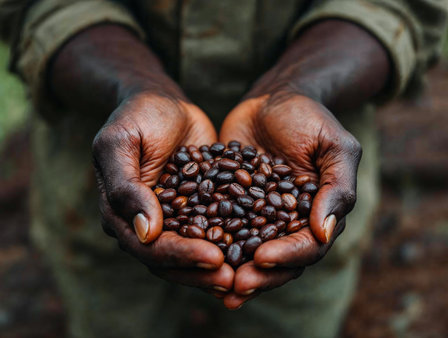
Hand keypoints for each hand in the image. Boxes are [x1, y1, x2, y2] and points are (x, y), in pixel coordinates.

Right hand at [93, 92, 233, 292]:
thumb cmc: (139, 116)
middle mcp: (144, 224)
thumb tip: (145, 232)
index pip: (148, 247)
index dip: (179, 255)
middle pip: (171, 261)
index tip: (213, 258)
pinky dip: (231, 245)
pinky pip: (212, 232)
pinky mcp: (196, 210)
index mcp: (120, 213)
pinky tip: (254, 252)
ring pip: (192, 254)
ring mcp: (171, 220)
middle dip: (201, 271)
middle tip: (234, 279)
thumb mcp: (122, 142)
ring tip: (246, 274)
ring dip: (216, 268)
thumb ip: (125, 187)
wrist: (164, 103)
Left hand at [219, 92, 361, 307]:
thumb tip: (325, 232)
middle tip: (235, 284)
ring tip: (213, 281)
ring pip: (247, 252)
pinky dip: (209, 243)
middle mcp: (288, 223)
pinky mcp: (231, 204)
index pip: (308, 246)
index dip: (288, 255)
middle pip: (277, 260)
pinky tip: (191, 252)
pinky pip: (220, 228)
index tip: (263, 257)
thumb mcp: (334, 146)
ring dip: (233, 269)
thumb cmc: (309, 118)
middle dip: (258, 275)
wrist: (273, 99)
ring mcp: (258, 216)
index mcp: (317, 215)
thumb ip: (336, 187)